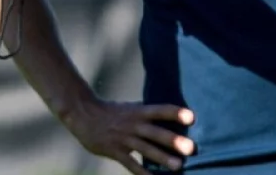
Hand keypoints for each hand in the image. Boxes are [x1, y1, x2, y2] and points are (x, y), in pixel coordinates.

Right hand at [63, 97, 195, 173]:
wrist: (83, 114)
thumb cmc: (111, 111)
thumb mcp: (130, 108)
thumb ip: (148, 113)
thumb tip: (171, 115)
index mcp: (138, 111)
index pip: (160, 110)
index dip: (175, 113)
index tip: (192, 117)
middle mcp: (132, 124)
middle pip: (155, 132)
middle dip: (173, 140)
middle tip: (191, 148)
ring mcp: (123, 138)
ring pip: (145, 149)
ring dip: (162, 158)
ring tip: (178, 166)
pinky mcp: (114, 151)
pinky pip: (131, 164)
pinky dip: (142, 172)